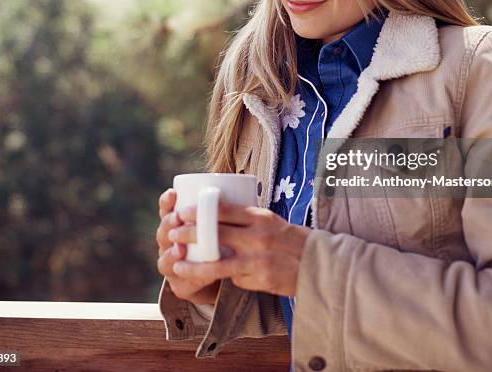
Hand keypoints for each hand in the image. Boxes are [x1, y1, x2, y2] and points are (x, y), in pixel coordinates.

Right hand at [156, 188, 220, 304]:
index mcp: (178, 225)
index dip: (166, 202)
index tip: (173, 193)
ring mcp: (173, 264)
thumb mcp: (224, 223)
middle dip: (168, 225)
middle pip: (163, 232)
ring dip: (170, 252)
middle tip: (177, 219)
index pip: (167, 210)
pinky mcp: (180, 284)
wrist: (225, 275)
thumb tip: (241, 181)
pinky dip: (183, 275)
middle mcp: (171, 243)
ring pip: (164, 257)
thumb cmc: (226, 241)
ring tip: (179, 248)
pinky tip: (186, 271)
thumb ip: (226, 209)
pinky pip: (177, 280)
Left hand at [167, 201, 310, 296]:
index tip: (181, 211)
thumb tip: (214, 215)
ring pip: (218, 263)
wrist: (318, 263)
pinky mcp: (261, 281)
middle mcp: (258, 237)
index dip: (199, 210)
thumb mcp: (270, 221)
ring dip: (194, 264)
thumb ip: (246, 219)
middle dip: (189, 233)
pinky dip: (227, 277)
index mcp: (260, 217)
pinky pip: (235, 279)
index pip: (223, 210)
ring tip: (177, 263)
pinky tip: (221, 277)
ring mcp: (259, 261)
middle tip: (172, 233)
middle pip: (215, 233)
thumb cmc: (290, 239)